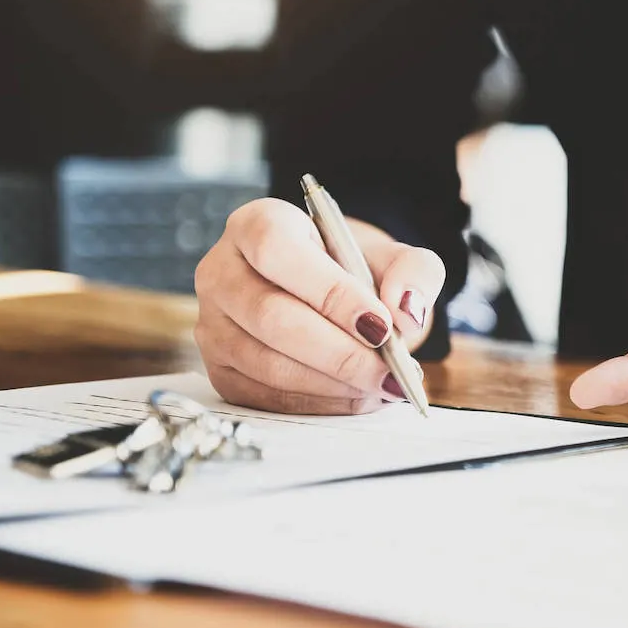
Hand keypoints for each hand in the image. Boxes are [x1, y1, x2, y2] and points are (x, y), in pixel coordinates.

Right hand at [194, 198, 444, 413]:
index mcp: (257, 225)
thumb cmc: (353, 270)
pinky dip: (317, 403)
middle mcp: (222, 271)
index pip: (278, 252)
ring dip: (331, 383)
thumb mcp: (392, 256)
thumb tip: (407, 310)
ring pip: (266, 363)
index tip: (380, 324)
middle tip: (388, 370)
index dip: (329, 292)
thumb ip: (414, 272)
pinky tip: (356, 396)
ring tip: (380, 385)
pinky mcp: (219, 369)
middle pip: (271, 316)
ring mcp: (213, 324)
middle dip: (339, 352)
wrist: (327, 293)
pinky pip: (264, 396)